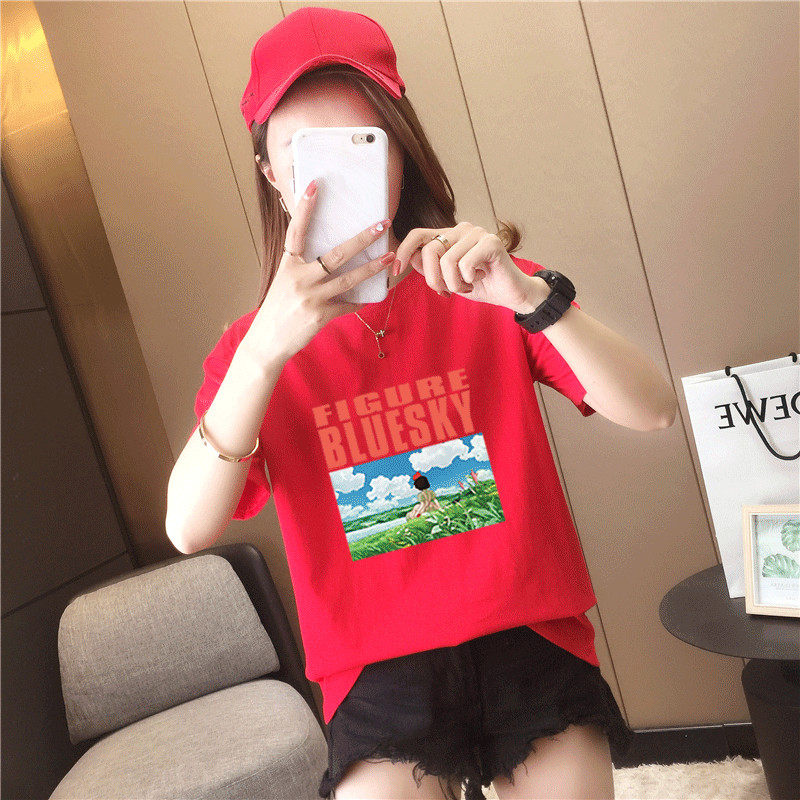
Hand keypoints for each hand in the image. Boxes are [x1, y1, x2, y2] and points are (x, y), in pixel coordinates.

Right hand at [242, 179, 397, 365]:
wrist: (266, 342)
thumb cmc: (277, 309)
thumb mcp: (283, 282)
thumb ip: (300, 266)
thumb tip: (322, 251)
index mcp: (288, 265)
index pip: (297, 231)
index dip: (305, 208)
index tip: (315, 185)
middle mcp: (299, 278)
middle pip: (336, 253)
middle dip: (362, 239)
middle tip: (382, 224)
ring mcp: (310, 297)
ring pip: (348, 279)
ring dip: (371, 268)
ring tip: (388, 257)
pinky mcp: (320, 315)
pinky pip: (347, 305)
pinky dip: (359, 301)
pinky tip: (373, 296)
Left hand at [394, 221, 547, 312]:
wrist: (510, 294)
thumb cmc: (480, 285)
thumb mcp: (448, 279)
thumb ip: (429, 267)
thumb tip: (409, 259)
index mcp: (449, 235)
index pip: (418, 234)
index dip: (403, 251)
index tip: (396, 270)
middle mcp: (461, 229)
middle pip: (429, 251)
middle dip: (434, 279)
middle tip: (447, 292)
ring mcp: (477, 233)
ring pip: (447, 261)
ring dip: (455, 284)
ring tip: (468, 285)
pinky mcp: (491, 242)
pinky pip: (465, 264)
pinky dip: (469, 279)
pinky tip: (481, 278)